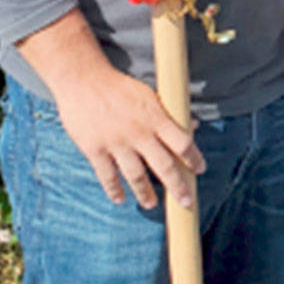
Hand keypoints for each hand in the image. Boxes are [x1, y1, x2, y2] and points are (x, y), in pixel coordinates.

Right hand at [52, 64, 204, 211]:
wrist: (82, 79)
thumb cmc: (118, 87)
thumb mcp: (149, 94)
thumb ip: (170, 113)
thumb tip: (194, 125)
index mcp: (155, 118)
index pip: (182, 144)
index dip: (194, 159)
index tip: (200, 170)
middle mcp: (139, 133)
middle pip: (165, 166)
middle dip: (178, 187)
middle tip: (186, 202)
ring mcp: (116, 143)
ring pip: (136, 176)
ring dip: (146, 194)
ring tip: (151, 204)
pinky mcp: (94, 149)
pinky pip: (107, 176)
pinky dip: (114, 190)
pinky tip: (120, 199)